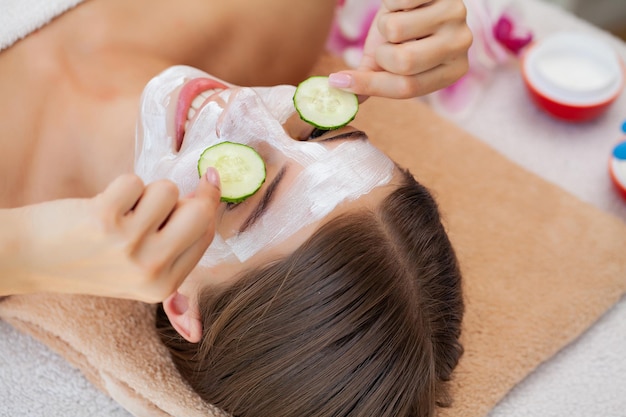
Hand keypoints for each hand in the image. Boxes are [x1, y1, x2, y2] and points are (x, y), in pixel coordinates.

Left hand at [16, 170, 220, 302]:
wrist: (30, 258)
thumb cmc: (88, 259)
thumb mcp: (138, 271)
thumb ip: (176, 243)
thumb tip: (209, 191)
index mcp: (164, 286)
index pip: (206, 234)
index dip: (208, 205)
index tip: (208, 182)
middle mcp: (151, 269)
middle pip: (198, 211)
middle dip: (184, 197)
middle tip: (159, 200)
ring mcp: (129, 244)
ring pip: (166, 191)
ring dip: (145, 192)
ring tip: (121, 211)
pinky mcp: (106, 218)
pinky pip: (134, 181)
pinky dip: (119, 187)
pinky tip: (102, 206)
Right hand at [329, 0, 472, 98]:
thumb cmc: (405, 30)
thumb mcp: (391, 59)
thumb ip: (373, 81)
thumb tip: (346, 100)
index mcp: (453, 71)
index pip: (407, 88)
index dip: (369, 86)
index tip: (338, 82)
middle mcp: (461, 45)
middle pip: (403, 62)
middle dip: (382, 53)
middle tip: (386, 44)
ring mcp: (456, 15)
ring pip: (396, 30)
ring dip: (385, 24)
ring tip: (398, 19)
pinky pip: (397, 2)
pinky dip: (389, 2)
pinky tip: (403, 3)